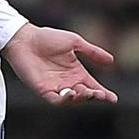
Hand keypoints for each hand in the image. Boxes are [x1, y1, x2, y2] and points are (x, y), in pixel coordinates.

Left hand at [4, 24, 119, 104]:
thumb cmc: (48, 38)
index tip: (113, 99)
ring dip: (81, 98)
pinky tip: (71, 93)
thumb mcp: (75, 42)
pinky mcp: (43, 89)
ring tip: (88, 92)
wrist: (25, 38)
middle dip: (93, 96)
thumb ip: (92, 52)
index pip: (92, 86)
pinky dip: (65, 99)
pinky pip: (56, 100)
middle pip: (84, 95)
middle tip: (100, 94)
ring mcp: (55, 87)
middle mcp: (67, 82)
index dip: (103, 94)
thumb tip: (112, 61)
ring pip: (72, 100)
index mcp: (76, 72)